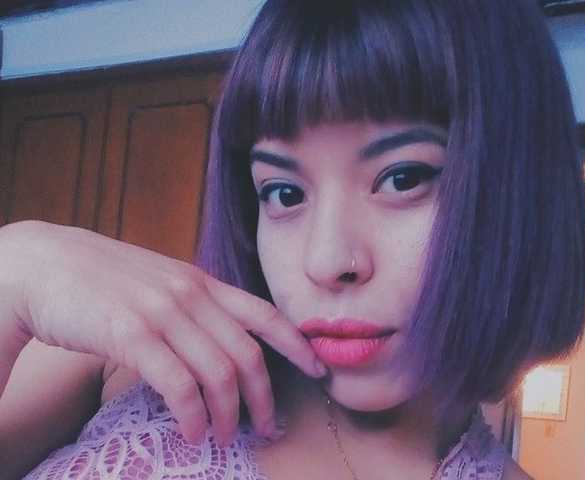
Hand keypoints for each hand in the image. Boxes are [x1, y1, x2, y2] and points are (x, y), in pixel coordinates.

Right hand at [0, 220, 326, 445]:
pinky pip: (178, 385)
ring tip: (226, 436)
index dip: (297, 345)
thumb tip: (218, 339)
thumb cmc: (101, 278)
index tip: (317, 369)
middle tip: (268, 427)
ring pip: (218, 374)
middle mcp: (190, 294)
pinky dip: (193, 415)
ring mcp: (163, 313)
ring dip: (229, 415)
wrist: (44, 264)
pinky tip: (193, 431)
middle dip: (265, 397)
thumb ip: (193, 304)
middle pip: (248, 355)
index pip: (265, 314)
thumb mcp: (159, 281)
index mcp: (201, 281)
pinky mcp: (132, 335)